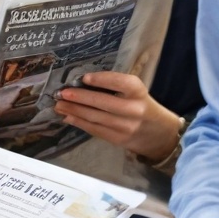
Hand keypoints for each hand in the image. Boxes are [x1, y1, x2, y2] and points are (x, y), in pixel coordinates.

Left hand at [54, 71, 182, 158]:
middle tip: (62, 93)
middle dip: (79, 98)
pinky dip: (79, 123)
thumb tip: (82, 83)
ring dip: (74, 111)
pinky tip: (68, 117)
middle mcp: (134, 110)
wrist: (159, 134)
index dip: (102, 80)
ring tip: (59, 105)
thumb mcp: (137, 92)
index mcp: (139, 93)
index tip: (84, 77)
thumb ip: (116, 86)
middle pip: (103, 103)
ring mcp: (125, 127)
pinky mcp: (118, 139)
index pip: (121, 83)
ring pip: (95, 118)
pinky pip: (95, 130)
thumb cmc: (142, 105)